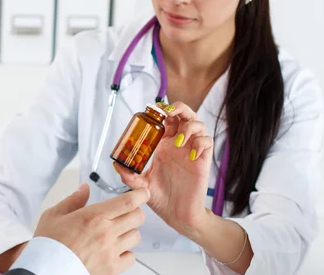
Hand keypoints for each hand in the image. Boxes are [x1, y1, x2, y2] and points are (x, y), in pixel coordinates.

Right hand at [34, 183, 148, 274]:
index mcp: (94, 217)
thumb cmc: (49, 245)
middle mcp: (106, 233)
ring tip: (117, 232)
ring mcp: (111, 252)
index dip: (139, 195)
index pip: (127, 202)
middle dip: (135, 211)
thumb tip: (84, 188)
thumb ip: (73, 200)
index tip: (142, 192)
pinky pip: (131, 257)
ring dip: (130, 231)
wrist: (46, 269)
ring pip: (136, 236)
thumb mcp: (54, 215)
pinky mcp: (112, 268)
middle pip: (137, 217)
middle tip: (126, 211)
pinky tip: (115, 250)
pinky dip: (126, 252)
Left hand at [114, 101, 213, 238]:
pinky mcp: (203, 160)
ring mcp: (192, 151)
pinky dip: (201, 142)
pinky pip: (207, 142)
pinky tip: (192, 154)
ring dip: (190, 126)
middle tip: (169, 112)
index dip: (163, 110)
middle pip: (184, 115)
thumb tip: (115, 164)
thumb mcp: (141, 185)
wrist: (178, 215)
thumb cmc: (161, 198)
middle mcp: (179, 144)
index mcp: (163, 145)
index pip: (166, 119)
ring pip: (198, 124)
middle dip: (179, 108)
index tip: (153, 110)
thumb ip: (129, 175)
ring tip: (178, 141)